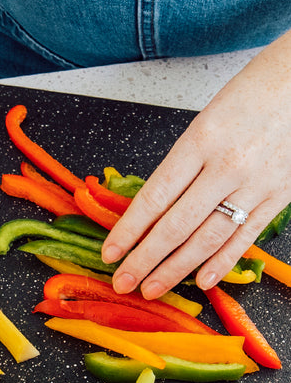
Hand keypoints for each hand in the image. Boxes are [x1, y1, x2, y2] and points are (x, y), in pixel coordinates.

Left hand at [102, 38, 290, 297]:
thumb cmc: (251, 93)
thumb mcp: (204, 121)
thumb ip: (181, 165)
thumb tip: (150, 210)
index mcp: (199, 141)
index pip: (153, 198)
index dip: (128, 231)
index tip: (109, 253)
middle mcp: (227, 166)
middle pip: (176, 225)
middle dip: (145, 259)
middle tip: (123, 282)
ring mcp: (256, 184)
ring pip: (208, 237)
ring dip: (176, 268)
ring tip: (152, 288)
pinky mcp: (281, 195)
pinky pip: (246, 235)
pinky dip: (222, 261)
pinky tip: (201, 280)